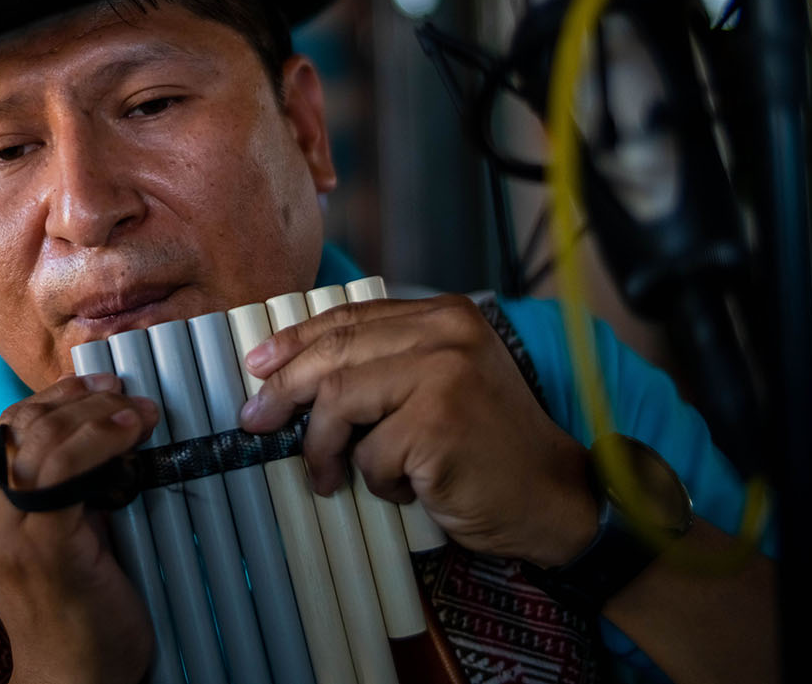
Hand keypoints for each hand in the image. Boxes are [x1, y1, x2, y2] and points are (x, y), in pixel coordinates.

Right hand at [0, 374, 159, 682]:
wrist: (76, 674)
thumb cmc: (73, 600)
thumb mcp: (52, 529)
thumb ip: (55, 481)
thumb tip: (95, 419)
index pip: (6, 426)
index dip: (55, 396)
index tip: (101, 385)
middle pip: (22, 426)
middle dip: (81, 399)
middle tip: (127, 393)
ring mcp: (1, 531)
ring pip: (43, 440)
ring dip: (98, 414)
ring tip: (141, 411)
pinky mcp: (38, 545)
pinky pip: (65, 470)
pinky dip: (103, 440)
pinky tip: (133, 434)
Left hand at [238, 294, 598, 567]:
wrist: (553, 496)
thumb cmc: (487, 447)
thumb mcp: (438, 386)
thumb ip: (383, 366)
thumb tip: (289, 376)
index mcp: (445, 315)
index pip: (350, 317)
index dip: (295, 340)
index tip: (258, 365)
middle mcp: (447, 334)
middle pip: (335, 353)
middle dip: (285, 390)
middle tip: (258, 421)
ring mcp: (446, 376)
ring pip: (341, 402)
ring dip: (325, 448)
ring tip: (331, 475)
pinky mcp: (440, 425)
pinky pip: (371, 455)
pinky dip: (377, 481)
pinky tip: (406, 489)